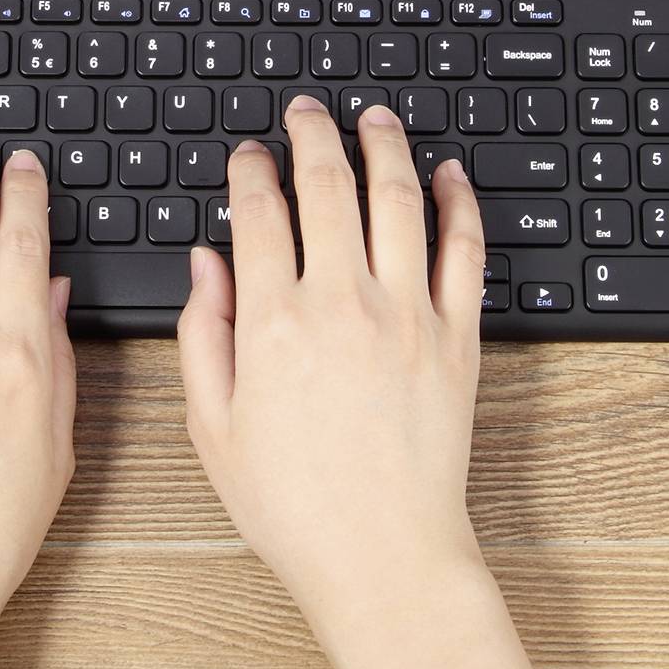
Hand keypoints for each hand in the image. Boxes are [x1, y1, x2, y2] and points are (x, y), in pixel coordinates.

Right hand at [178, 96, 577, 668]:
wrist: (383, 554)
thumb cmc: (294, 505)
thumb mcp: (214, 426)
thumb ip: (204, 334)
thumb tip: (207, 263)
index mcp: (274, 323)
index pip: (260, 213)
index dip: (251, 170)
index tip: (249, 154)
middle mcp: (343, 303)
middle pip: (327, 186)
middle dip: (312, 135)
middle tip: (306, 113)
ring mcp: (408, 314)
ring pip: (398, 199)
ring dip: (384, 146)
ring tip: (374, 119)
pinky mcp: (458, 336)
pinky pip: (464, 249)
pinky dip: (459, 201)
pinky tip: (448, 174)